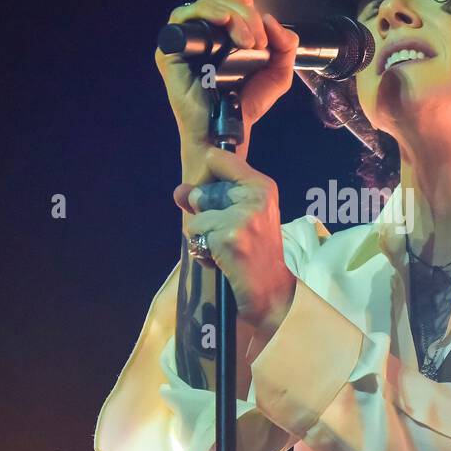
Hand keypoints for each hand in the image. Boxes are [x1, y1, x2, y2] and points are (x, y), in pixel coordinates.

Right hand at [157, 0, 299, 178]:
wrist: (228, 129)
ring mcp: (183, 39)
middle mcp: (201, 29)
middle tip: (258, 41)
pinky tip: (224, 23)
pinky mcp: (169, 51)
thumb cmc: (246, 102)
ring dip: (234, 16)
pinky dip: (206, 13)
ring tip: (248, 43)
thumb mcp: (277, 71)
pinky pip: (182, 18)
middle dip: (246, 12)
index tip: (263, 28)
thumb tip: (271, 19)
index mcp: (222, 28)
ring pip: (205, 2)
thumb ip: (285, 44)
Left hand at [175, 146, 296, 336]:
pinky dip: (203, 253)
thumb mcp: (239, 218)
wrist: (271, 293)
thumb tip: (179, 191)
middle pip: (200, 191)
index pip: (218, 157)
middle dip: (203, 217)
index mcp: (261, 186)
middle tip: (227, 236)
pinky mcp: (230, 238)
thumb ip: (208, 200)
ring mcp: (243, 217)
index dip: (205, 180)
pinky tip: (222, 262)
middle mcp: (255, 197)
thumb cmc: (255, 255)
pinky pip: (196, 237)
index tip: (213, 201)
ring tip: (225, 251)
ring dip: (202, 239)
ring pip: (195, 218)